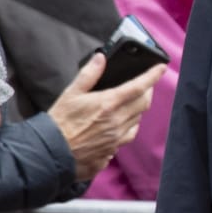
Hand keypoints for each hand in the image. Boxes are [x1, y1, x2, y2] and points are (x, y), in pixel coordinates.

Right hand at [41, 51, 165, 180]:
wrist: (50, 154)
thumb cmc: (59, 123)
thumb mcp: (70, 93)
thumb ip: (88, 75)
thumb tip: (101, 58)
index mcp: (108, 104)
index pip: (138, 87)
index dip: (152, 76)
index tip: (161, 68)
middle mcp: (117, 122)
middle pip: (143, 104)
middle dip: (147, 92)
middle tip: (144, 85)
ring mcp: (116, 138)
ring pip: (137, 120)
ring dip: (137, 110)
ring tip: (130, 103)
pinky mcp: (112, 151)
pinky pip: (128, 137)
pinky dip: (129, 127)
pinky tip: (121, 124)